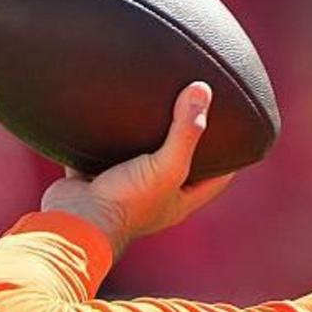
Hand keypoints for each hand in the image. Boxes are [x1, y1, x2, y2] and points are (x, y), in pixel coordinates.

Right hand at [40, 81, 235, 257]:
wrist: (73, 221)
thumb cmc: (126, 203)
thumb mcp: (166, 166)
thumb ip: (185, 131)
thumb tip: (202, 90)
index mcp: (179, 201)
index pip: (216, 179)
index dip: (230, 159)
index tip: (238, 134)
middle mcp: (153, 197)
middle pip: (178, 167)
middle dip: (186, 145)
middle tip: (195, 113)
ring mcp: (122, 189)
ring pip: (138, 158)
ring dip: (144, 139)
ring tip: (153, 107)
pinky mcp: (93, 179)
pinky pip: (100, 154)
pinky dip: (104, 137)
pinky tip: (108, 112)